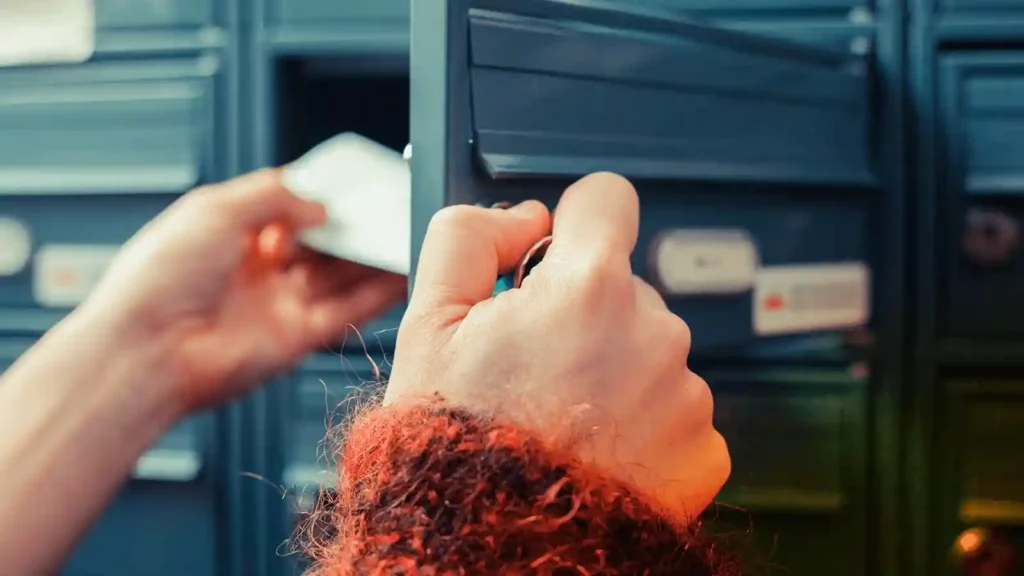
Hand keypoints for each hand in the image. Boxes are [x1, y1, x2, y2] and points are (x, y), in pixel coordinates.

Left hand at [82, 168, 406, 412]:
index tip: (355, 182)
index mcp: (228, 233)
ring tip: (403, 233)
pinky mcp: (296, 338)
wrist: (147, 351)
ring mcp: (276, 304)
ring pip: (338, 275)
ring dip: (371, 256)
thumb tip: (320, 205)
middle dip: (351, 225)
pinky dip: (377, 293)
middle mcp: (255, 269)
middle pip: (318, 242)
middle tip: (386, 206)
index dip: (319, 194)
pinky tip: (401, 271)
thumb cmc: (159, 280)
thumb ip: (275, 196)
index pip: (286, 206)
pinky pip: (347, 311)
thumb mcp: (216, 209)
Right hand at [386, 172, 729, 522]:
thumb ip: (469, 238)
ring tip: (562, 418)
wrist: (495, 547)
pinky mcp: (705, 450)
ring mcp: (686, 395)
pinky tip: (598, 450)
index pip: (607, 199)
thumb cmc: (455, 446)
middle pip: (625, 287)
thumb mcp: (426, 325)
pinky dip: (643, 423)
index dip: (574, 222)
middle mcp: (653, 333)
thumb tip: (525, 217)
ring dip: (615, 370)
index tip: (555, 258)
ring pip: (651, 350)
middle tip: (535, 368)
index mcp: (587, 290)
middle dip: (585, 314)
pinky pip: (676, 409)